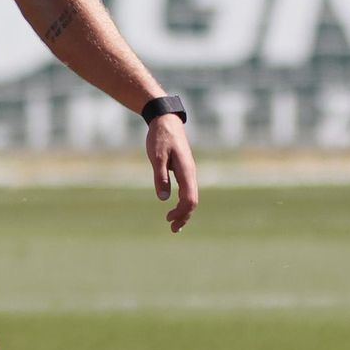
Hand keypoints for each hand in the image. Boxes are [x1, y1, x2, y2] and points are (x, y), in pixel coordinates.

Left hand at [145, 114, 198, 231]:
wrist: (165, 120)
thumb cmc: (160, 137)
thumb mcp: (157, 156)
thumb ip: (160, 176)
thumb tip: (163, 198)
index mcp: (187, 171)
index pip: (190, 199)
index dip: (182, 212)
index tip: (168, 219)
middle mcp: (190, 174)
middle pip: (192, 201)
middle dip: (184, 216)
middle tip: (172, 229)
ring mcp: (188, 172)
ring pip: (190, 197)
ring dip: (184, 211)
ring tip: (174, 224)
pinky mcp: (183, 170)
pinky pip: (186, 190)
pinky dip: (182, 202)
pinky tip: (175, 208)